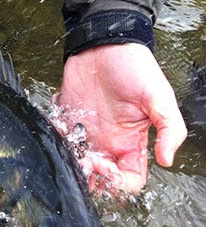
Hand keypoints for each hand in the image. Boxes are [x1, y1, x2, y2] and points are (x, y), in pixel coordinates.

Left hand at [56, 43, 186, 192]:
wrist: (103, 43)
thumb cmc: (134, 66)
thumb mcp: (159, 96)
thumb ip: (169, 128)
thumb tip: (166, 160)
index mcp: (131, 143)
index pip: (129, 180)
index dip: (118, 183)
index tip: (107, 168)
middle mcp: (108, 143)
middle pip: (99, 180)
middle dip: (91, 178)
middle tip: (84, 161)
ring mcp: (86, 135)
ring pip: (77, 165)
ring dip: (72, 163)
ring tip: (72, 147)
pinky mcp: (67, 122)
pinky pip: (60, 143)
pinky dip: (58, 142)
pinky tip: (61, 129)